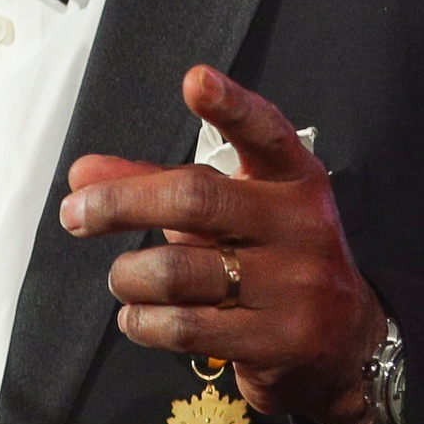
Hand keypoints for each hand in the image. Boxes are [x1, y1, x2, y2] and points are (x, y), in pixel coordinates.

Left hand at [60, 65, 385, 423]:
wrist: (348, 343)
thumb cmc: (274, 259)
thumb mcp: (235, 212)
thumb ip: (160, 186)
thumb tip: (82, 175)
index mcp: (294, 180)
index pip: (265, 133)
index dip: (230, 106)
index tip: (195, 80)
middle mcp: (298, 226)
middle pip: (195, 200)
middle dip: (121, 203)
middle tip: (75, 213)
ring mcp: (290, 287)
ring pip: (175, 272)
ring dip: (128, 276)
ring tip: (124, 279)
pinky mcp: (274, 341)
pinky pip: (183, 327)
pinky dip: (142, 321)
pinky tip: (138, 316)